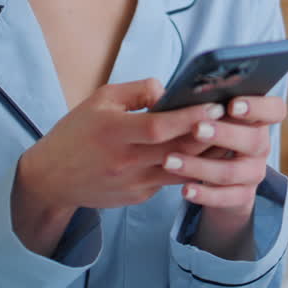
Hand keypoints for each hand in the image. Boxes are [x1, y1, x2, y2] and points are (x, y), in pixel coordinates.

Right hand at [16, 78, 225, 212]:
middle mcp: (126, 161)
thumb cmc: (76, 132)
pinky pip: (170, 181)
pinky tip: (207, 156)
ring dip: (208, 156)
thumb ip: (135, 91)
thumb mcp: (99, 100)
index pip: (160, 126)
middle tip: (236, 120)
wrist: (51, 178)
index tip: (216, 106)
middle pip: (179, 151)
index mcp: (115, 132)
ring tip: (231, 137)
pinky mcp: (138, 196)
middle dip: (210, 135)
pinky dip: (190, 168)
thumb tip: (167, 90)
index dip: (190, 117)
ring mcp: (134, 183)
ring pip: (181, 170)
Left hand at [162, 95, 286, 212]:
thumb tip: (173, 93)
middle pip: (254, 140)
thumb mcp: (210, 117)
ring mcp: (253, 173)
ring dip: (199, 166)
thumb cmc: (209, 135)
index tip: (232, 105)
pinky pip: (225, 198)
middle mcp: (260, 145)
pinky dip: (204, 194)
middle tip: (196, 128)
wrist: (219, 181)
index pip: (275, 109)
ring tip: (170, 161)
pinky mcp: (242, 197)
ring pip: (232, 171)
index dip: (258, 107)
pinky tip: (184, 189)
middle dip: (223, 134)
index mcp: (257, 119)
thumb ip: (201, 104)